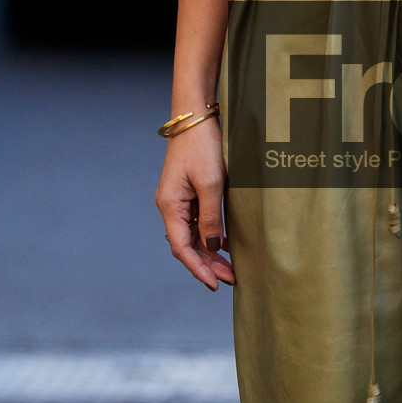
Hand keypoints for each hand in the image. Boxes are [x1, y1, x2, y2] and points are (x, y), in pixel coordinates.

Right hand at [155, 117, 233, 288]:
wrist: (195, 118)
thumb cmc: (203, 147)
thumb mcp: (211, 185)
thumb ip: (211, 218)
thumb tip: (211, 247)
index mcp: (170, 206)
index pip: (181, 248)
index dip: (198, 269)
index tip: (214, 284)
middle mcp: (170, 206)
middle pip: (187, 245)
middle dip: (208, 265)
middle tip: (231, 279)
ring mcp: (178, 200)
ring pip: (193, 236)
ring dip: (210, 253)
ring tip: (231, 268)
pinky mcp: (188, 193)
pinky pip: (197, 222)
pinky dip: (211, 236)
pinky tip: (225, 245)